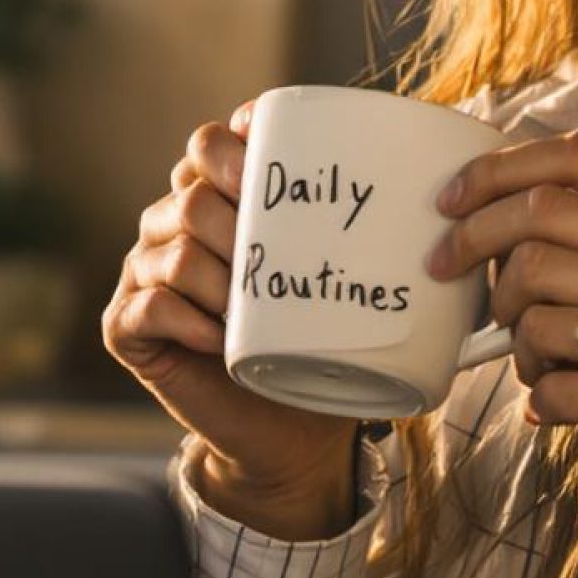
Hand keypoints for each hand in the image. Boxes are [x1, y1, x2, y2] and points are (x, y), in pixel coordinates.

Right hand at [103, 101, 358, 537]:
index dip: (237, 142)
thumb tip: (450, 170)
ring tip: (255, 311)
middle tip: (280, 258)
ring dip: (221, 279)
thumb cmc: (318, 347)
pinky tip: (221, 339)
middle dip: (239, 218)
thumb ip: (373, 227)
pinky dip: (187, 320)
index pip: (210, 143)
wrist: (292, 434)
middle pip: (191, 190)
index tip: (275, 160)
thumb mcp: (345, 279)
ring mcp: (144, 275)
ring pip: (173, 249)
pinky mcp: (127, 328)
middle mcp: (171, 227)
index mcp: (216, 200)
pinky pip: (147, 307)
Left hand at [430, 133, 577, 577]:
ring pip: (536, 309)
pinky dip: (539, 401)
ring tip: (539, 365)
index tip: (448, 203)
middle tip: (454, 280)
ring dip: (513, 342)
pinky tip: (558, 408)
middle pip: (539, 223)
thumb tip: (500, 210)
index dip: (496, 173)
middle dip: (474, 250)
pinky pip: (554, 387)